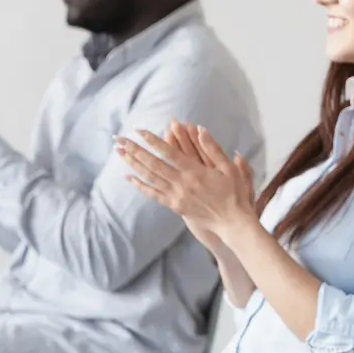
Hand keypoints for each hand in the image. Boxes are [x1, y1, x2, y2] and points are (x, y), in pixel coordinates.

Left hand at [118, 120, 256, 238]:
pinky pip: (153, 194)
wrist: (232, 222)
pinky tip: (129, 177)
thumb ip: (214, 148)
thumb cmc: (235, 194)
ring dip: (132, 163)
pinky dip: (140, 185)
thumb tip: (200, 129)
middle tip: (118, 138)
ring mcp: (176, 195)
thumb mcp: (230, 168)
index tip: (138, 130)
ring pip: (149, 177)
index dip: (152, 139)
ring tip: (119, 152)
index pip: (168, 151)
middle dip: (133, 149)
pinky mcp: (175, 206)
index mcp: (195, 171)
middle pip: (152, 163)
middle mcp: (182, 183)